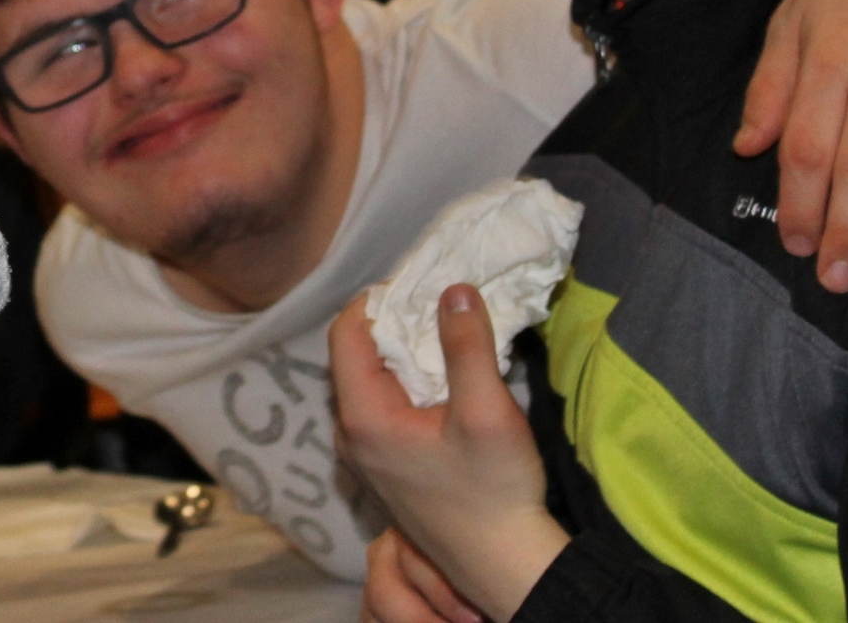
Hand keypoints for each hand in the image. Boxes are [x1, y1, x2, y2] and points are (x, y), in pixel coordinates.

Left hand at [329, 290, 564, 619]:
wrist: (502, 565)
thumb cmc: (494, 493)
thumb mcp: (487, 411)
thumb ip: (467, 346)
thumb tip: (453, 288)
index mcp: (364, 417)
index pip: (346, 333)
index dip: (378, 300)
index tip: (419, 283)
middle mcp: (351, 436)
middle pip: (355, 356)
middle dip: (392, 323)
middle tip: (435, 302)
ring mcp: (365, 455)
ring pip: (369, 381)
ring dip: (402, 354)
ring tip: (444, 335)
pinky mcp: (385, 467)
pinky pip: (382, 406)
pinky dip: (406, 382)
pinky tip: (444, 380)